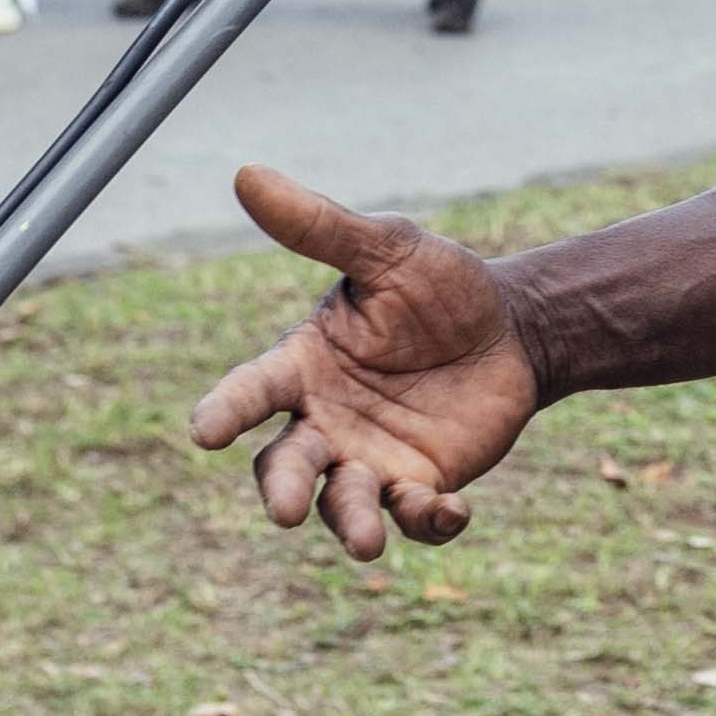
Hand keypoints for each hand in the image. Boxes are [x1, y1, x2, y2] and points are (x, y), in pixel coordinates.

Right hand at [187, 168, 543, 559]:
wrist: (512, 329)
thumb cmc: (437, 286)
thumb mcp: (386, 249)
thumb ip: (318, 226)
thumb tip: (246, 173)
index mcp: (304, 365)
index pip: (251, 392)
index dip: (226, 410)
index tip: (203, 432)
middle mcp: (326, 421)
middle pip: (285, 464)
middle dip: (281, 488)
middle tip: (283, 508)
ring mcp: (371, 459)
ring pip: (341, 504)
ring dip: (349, 523)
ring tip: (364, 541)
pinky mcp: (421, 484)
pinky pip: (413, 517)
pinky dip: (426, 521)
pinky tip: (452, 508)